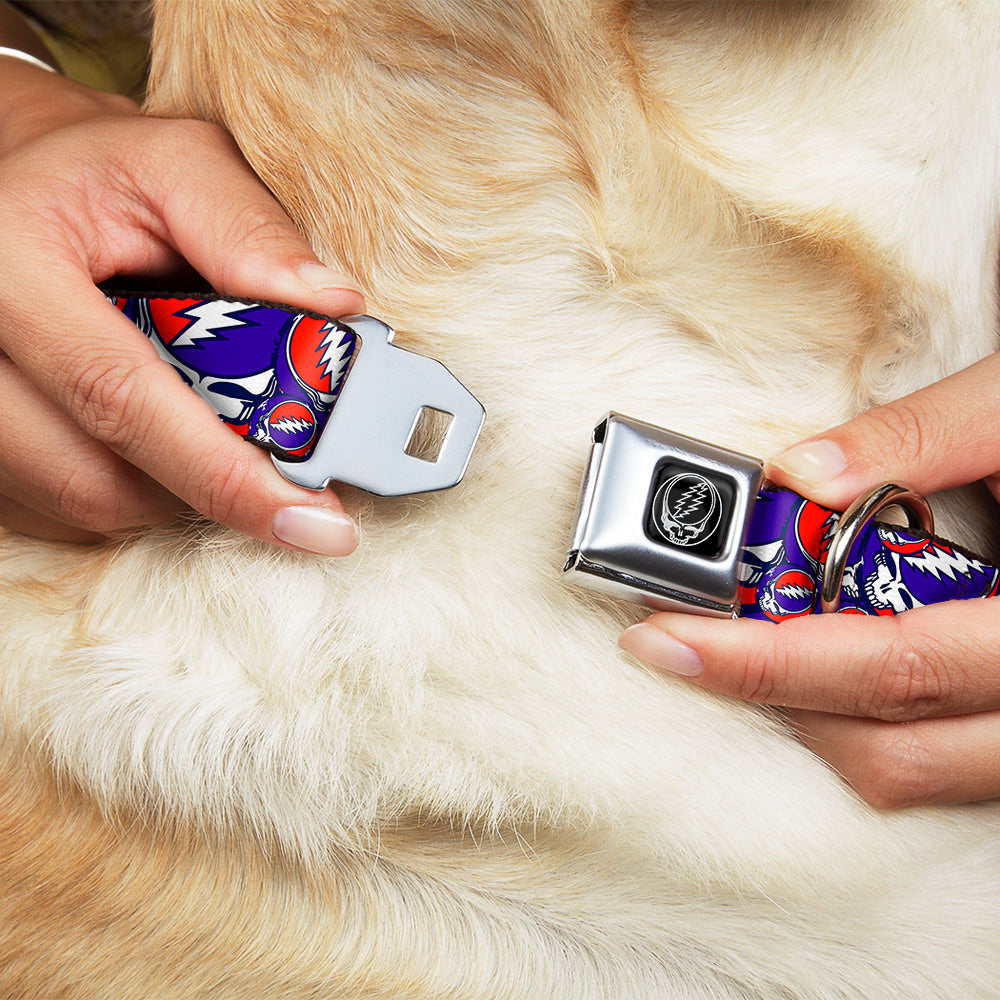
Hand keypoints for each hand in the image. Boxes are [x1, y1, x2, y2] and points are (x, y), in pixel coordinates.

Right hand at [0, 58, 363, 552]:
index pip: (120, 397)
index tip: (315, 522)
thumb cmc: (101, 175)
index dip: (224, 474)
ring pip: (83, 504)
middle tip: (291, 486)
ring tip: (221, 438)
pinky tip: (164, 444)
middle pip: (96, 477)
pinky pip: (61, 510)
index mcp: (9, 266)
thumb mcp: (177, 165)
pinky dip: (134, 491)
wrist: (19, 188)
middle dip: (211, 491)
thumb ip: (249, 229)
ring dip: (174, 491)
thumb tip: (334, 306)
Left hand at [620, 352, 999, 808]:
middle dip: (769, 695)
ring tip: (745, 645)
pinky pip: (941, 760)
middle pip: (892, 747)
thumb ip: (921, 436)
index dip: (767, 660)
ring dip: (814, 716)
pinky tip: (824, 658)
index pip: (893, 666)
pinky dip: (867, 719)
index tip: (666, 637)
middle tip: (681, 640)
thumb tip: (799, 474)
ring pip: (915, 771)